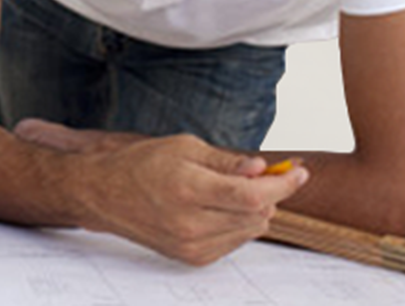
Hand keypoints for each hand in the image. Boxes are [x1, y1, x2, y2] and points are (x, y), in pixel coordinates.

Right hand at [19, 119, 309, 264]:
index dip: (283, 185)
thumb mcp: (185, 147)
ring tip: (232, 189)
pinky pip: (234, 242)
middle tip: (265, 174)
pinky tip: (219, 208)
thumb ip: (227, 161)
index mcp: (188, 189)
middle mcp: (190, 223)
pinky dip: (238, 224)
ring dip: (255, 210)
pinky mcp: (191, 257)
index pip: (253, 196)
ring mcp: (191, 245)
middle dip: (270, 193)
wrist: (105, 194)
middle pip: (257, 215)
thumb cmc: (142, 164)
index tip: (299, 172)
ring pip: (250, 230)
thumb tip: (262, 168)